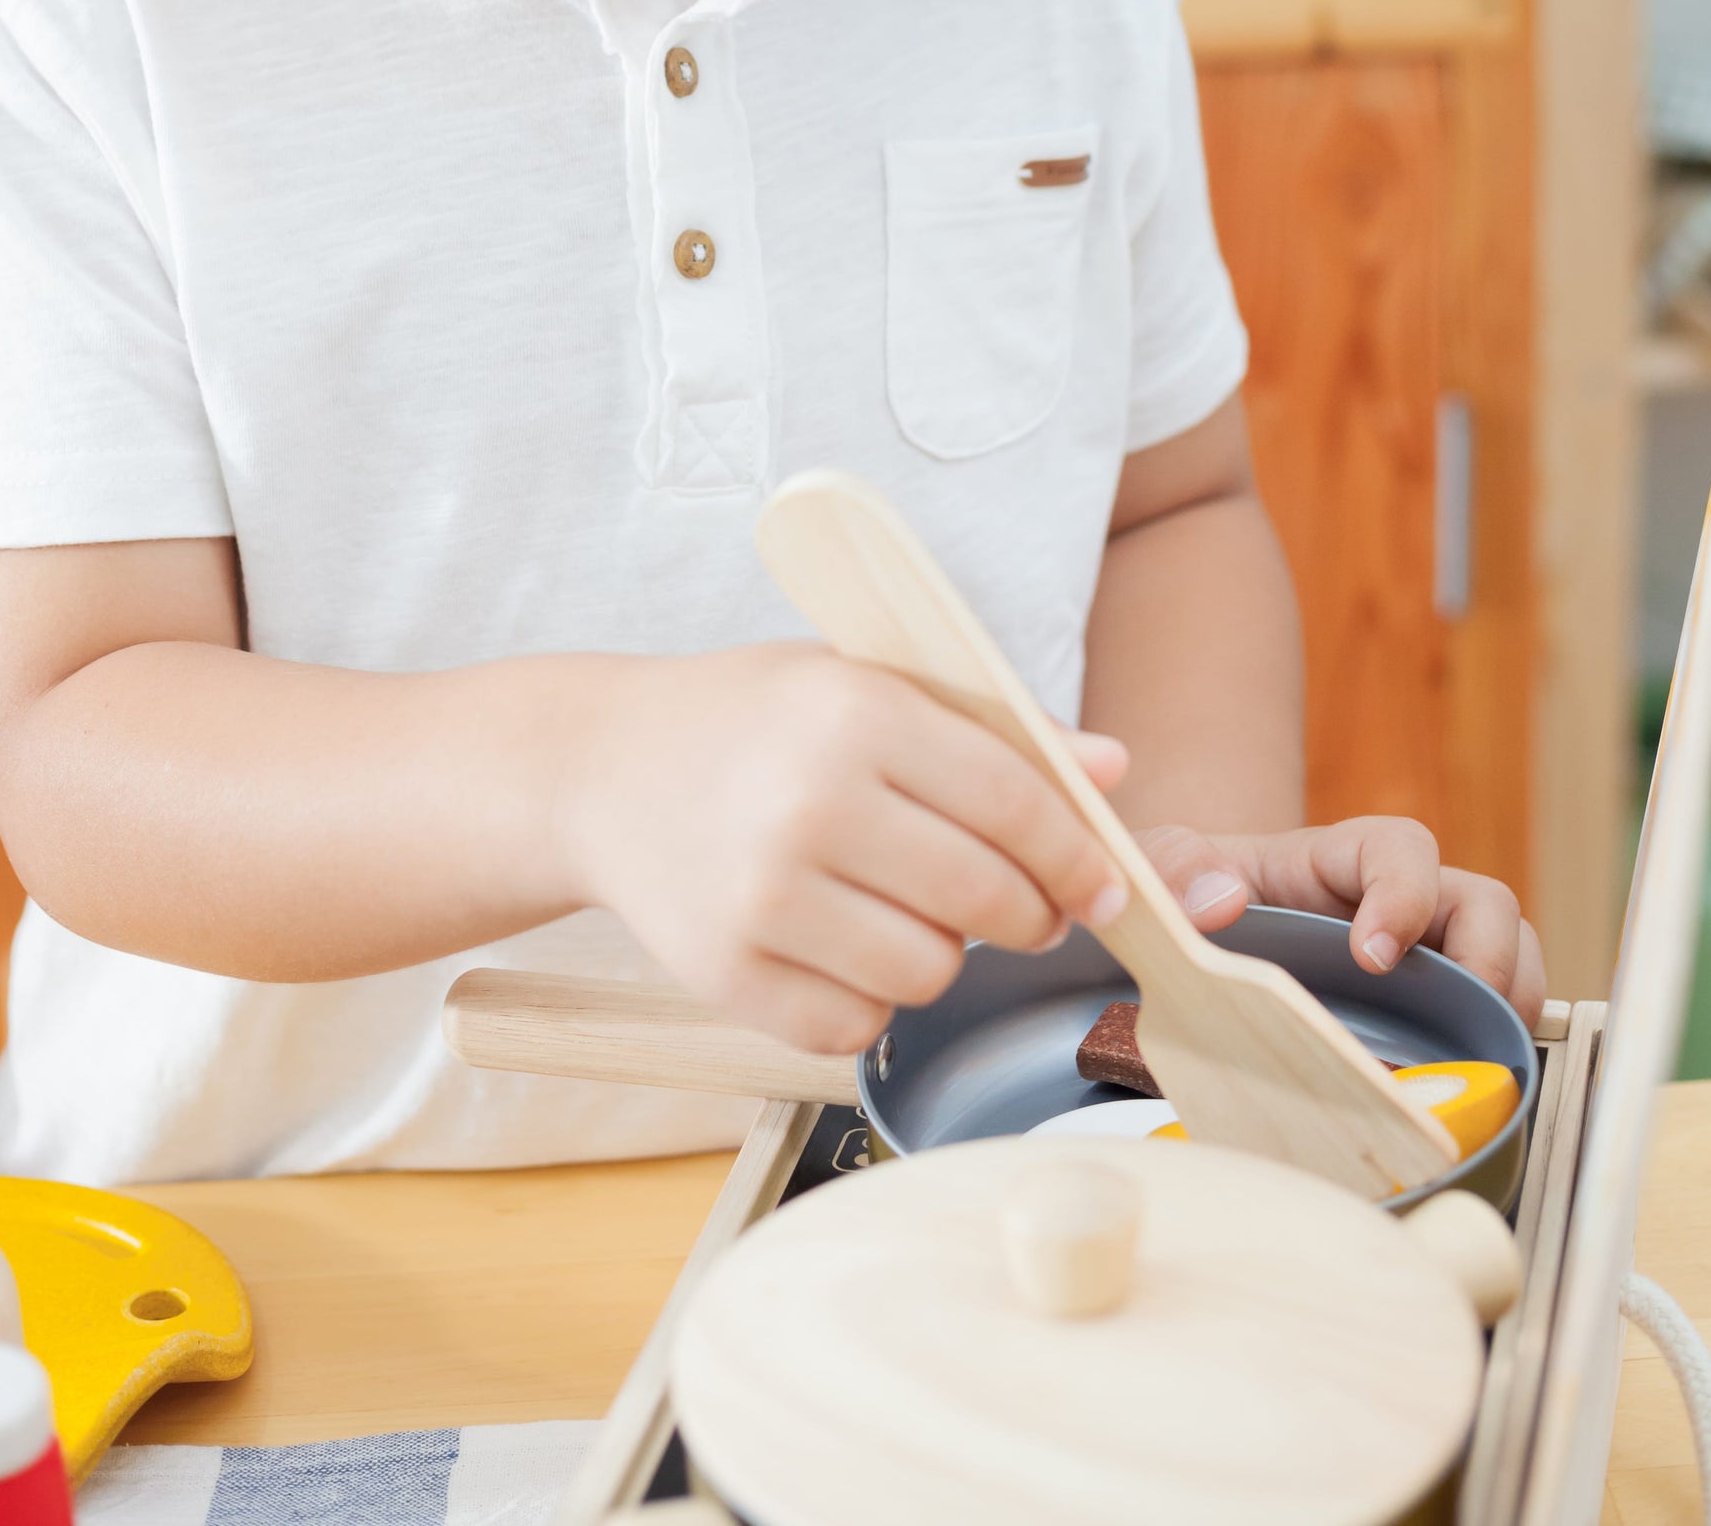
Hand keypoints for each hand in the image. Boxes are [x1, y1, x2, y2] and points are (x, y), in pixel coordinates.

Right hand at [564, 644, 1131, 1053]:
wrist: (597, 769)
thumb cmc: (752, 721)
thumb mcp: (866, 685)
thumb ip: (993, 728)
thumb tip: (1113, 771)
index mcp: (856, 713)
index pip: (1015, 803)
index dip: (1077, 856)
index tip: (1103, 887)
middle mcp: (809, 803)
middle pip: (984, 899)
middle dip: (1032, 916)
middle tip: (1031, 913)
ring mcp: (761, 896)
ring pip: (928, 973)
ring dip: (941, 957)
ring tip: (907, 915)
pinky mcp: (723, 972)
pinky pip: (854, 1025)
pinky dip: (869, 1001)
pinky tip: (844, 950)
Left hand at [1137, 819, 1546, 1026]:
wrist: (1185, 944)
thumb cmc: (1187, 893)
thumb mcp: (1161, 863)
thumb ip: (1175, 865)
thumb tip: (1221, 900)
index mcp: (1333, 862)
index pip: (1401, 848)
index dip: (1406, 892)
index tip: (1373, 955)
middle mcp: (1392, 905)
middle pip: (1484, 904)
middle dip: (1492, 957)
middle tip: (1462, 1018)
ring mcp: (1416, 962)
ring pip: (1507, 965)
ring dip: (1506, 1012)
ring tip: (1480, 1066)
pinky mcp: (1421, 1019)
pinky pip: (1482, 1029)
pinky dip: (1486, 1059)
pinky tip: (1455, 1100)